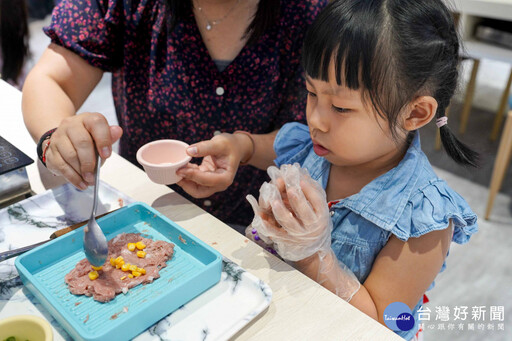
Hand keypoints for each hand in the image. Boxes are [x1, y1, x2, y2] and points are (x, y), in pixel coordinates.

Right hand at [44, 112, 122, 189]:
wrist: (65, 141)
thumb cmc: (88, 141)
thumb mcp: (101, 138)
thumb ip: (109, 137)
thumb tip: (117, 131)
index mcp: (87, 119)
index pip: (96, 123)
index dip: (103, 139)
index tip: (106, 155)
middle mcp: (71, 125)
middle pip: (82, 142)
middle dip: (90, 161)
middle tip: (94, 175)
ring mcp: (58, 137)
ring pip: (70, 155)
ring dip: (81, 171)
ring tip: (89, 180)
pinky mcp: (51, 151)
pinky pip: (61, 166)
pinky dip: (73, 177)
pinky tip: (81, 183)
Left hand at [176, 132, 249, 197]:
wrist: (235, 146)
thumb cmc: (231, 145)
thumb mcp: (219, 143)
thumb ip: (205, 147)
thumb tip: (189, 151)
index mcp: (225, 178)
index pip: (206, 181)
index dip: (192, 176)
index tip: (181, 169)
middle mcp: (219, 183)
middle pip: (199, 191)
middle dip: (186, 184)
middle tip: (176, 172)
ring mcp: (212, 182)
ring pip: (194, 188)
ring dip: (185, 180)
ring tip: (177, 168)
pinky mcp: (205, 178)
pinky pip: (193, 180)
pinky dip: (187, 175)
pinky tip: (182, 165)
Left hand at [248, 164, 360, 300]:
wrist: (311, 250)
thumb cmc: (313, 221)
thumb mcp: (317, 209)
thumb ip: (311, 192)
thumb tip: (300, 173)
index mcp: (321, 216)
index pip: (317, 201)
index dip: (310, 190)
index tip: (301, 180)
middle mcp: (311, 227)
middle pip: (304, 212)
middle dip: (297, 199)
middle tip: (290, 188)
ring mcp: (297, 235)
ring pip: (289, 222)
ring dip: (281, 211)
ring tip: (274, 200)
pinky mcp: (285, 240)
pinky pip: (274, 232)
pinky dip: (266, 223)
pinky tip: (260, 214)